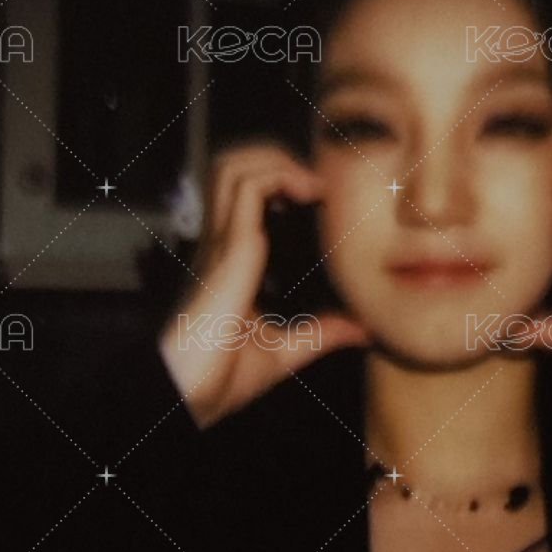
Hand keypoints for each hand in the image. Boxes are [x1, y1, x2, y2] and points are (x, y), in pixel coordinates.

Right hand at [158, 143, 368, 427]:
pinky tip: (308, 192)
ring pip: (236, 165)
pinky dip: (279, 176)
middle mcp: (223, 243)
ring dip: (276, 159)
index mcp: (231, 260)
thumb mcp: (284, 351)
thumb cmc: (221, 376)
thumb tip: (361, 329)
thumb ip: (320, 334)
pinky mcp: (229, 249)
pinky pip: (249, 188)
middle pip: (234, 166)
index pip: (244, 194)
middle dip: (276, 158)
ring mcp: (222, 242)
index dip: (277, 179)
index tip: (319, 194)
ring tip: (311, 182)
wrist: (191, 393)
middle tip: (316, 182)